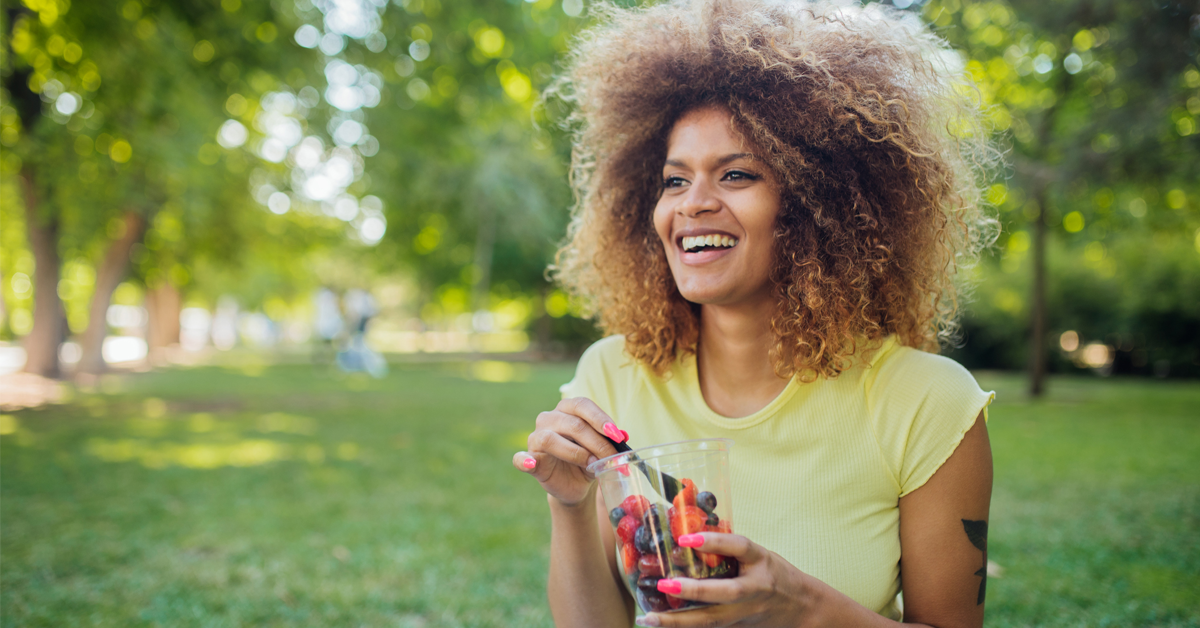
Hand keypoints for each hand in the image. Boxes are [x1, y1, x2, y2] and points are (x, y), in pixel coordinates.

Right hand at [512, 397, 624, 506]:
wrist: (575, 485)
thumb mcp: (602, 449)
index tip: (617, 435)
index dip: (600, 418)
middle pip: (573, 424)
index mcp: (567, 410)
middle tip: (613, 457)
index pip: (582, 405)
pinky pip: (520, 459)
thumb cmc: (588, 459)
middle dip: (597, 442)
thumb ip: (610, 441)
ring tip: (592, 464)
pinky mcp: (528, 460)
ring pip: (551, 438)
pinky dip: (524, 461)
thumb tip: (622, 436)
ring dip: (576, 453)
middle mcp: (549, 419)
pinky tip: (531, 464)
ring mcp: (535, 438)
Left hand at [637, 533, 822, 627]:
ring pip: (711, 621)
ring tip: (649, 618)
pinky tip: (659, 626)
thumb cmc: (775, 574)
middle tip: (663, 583)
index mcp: (761, 561)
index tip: (685, 537)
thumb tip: (686, 532)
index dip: (713, 541)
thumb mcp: (758, 555)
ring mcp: (746, 614)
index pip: (739, 547)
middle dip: (692, 590)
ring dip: (678, 621)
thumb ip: (729, 547)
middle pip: (724, 593)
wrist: (802, 609)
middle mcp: (755, 589)